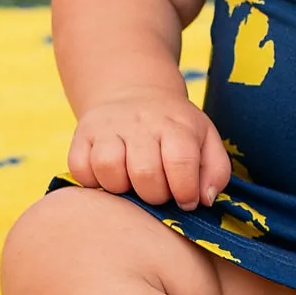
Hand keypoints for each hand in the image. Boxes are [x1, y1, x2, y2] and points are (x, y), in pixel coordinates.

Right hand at [68, 93, 230, 209]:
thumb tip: (204, 200)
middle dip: (154, 195)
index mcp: (176, 124)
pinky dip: (92, 182)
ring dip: (121, 188)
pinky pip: (80, 168)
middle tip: (158, 193)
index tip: (186, 201)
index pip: (181, 161)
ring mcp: (108, 126)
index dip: (184, 191)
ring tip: (132, 185)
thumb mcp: (206, 140)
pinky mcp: (82, 134)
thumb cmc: (176, 129)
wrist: (137, 93)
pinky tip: (109, 178)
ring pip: (108, 168)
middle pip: (144, 172)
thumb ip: (215, 171)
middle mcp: (141, 122)